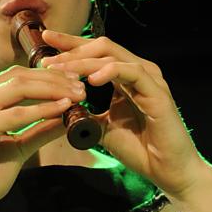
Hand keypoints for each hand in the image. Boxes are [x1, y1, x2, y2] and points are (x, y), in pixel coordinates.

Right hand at [0, 63, 86, 211]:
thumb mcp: (17, 148)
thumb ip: (38, 130)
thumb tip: (67, 117)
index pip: (12, 78)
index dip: (45, 77)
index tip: (73, 83)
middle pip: (16, 76)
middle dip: (53, 79)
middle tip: (81, 87)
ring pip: (18, 87)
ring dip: (52, 89)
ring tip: (77, 96)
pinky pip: (16, 114)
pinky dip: (43, 110)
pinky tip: (63, 109)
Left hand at [40, 29, 209, 198]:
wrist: (167, 171)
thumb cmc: (140, 150)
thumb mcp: (102, 128)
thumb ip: (85, 113)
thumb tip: (59, 107)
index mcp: (125, 77)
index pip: (95, 52)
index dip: (70, 45)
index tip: (45, 40)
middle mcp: (138, 72)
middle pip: (102, 46)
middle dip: (72, 50)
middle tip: (46, 59)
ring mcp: (149, 79)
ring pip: (113, 56)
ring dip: (83, 61)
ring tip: (61, 69)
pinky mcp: (157, 92)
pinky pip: (132, 72)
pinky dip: (110, 71)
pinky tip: (91, 79)